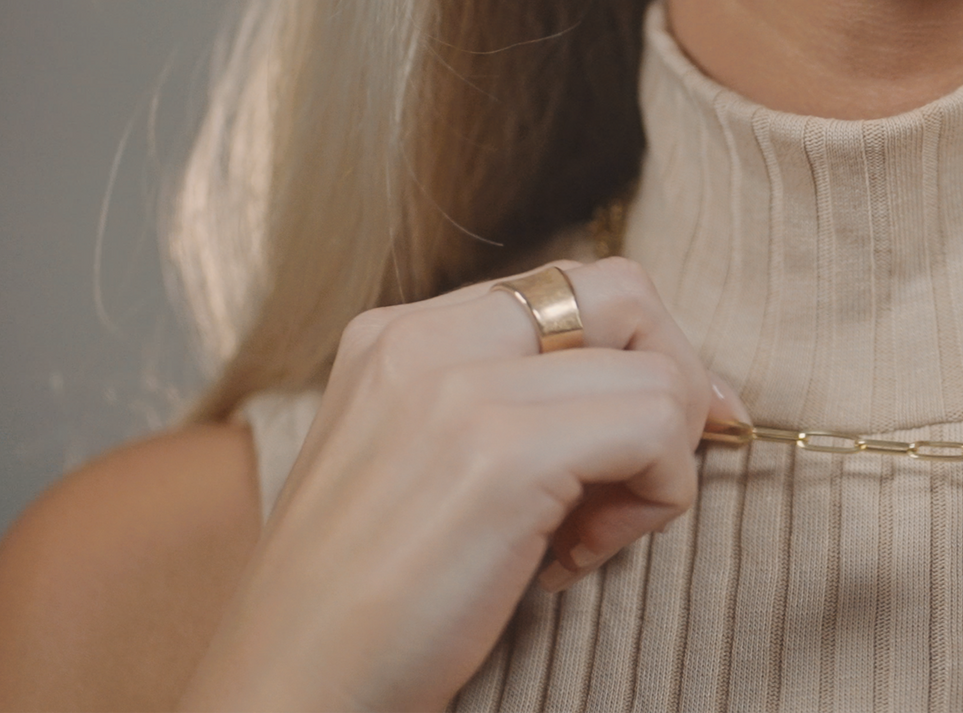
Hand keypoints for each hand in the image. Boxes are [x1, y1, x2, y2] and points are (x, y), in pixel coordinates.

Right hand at [176, 258, 746, 712]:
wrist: (289, 693)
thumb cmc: (363, 607)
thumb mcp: (419, 466)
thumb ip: (504, 407)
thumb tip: (652, 390)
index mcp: (398, 336)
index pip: (569, 290)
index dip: (637, 356)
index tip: (655, 436)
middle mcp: (424, 341)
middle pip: (624, 295)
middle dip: (673, 382)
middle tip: (648, 476)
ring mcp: (461, 390)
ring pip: (658, 375)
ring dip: (660, 464)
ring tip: (587, 537)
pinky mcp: (503, 455)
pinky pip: (658, 431)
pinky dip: (655, 502)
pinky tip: (574, 561)